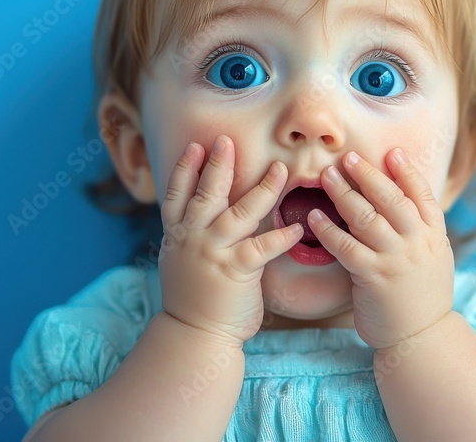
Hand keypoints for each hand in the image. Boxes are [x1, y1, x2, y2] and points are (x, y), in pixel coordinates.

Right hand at [158, 135, 303, 347]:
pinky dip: (281, 236)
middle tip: (227, 140)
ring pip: (239, 212)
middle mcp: (192, 238)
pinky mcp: (236, 270)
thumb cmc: (192, 299)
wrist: (194, 334)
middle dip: (218, 164)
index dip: (186, 168)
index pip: (177, 194)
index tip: (195, 146)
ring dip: (262, 189)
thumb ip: (190, 235)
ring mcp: (213, 252)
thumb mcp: (179, 260)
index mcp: (177, 234)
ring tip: (280, 169)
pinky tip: (297, 226)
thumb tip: (199, 214)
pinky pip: (263, 247)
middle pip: (206, 193)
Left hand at [308, 148, 454, 349]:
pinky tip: (314, 216)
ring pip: (366, 217)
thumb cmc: (421, 297)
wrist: (421, 338)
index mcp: (434, 235)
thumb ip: (420, 231)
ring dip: (344, 193)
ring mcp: (395, 259)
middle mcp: (417, 242)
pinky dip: (328, 229)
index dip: (406, 171)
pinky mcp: (373, 277)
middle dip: (368, 174)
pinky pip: (346, 246)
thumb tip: (402, 202)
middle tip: (347, 157)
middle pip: (391, 199)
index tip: (390, 151)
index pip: (421, 195)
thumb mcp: (435, 258)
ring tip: (326, 176)